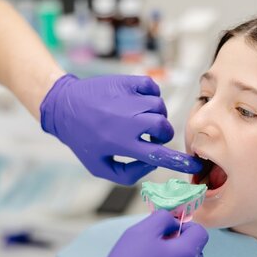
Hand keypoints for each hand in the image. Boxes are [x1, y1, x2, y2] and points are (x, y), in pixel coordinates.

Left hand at [40, 74, 201, 183]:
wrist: (63, 106)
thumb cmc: (82, 139)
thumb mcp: (99, 167)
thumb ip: (128, 174)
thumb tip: (151, 165)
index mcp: (122, 144)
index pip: (158, 154)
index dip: (179, 161)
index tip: (193, 164)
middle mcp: (128, 121)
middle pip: (164, 126)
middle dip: (164, 133)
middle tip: (152, 136)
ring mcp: (128, 99)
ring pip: (159, 107)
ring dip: (156, 115)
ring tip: (141, 118)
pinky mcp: (126, 82)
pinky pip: (152, 87)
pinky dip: (151, 95)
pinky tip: (140, 102)